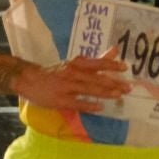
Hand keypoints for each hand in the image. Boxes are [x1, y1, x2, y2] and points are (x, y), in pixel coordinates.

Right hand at [13, 50, 131, 112]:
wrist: (30, 79)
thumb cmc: (56, 71)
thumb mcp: (75, 63)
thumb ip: (96, 60)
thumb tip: (115, 50)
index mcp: (77, 64)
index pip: (97, 63)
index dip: (111, 65)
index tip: (125, 68)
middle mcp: (73, 73)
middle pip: (96, 78)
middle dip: (114, 83)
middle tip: (128, 88)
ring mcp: (66, 87)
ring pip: (89, 90)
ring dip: (105, 93)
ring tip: (118, 95)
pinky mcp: (61, 100)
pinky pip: (77, 103)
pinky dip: (89, 105)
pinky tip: (100, 107)